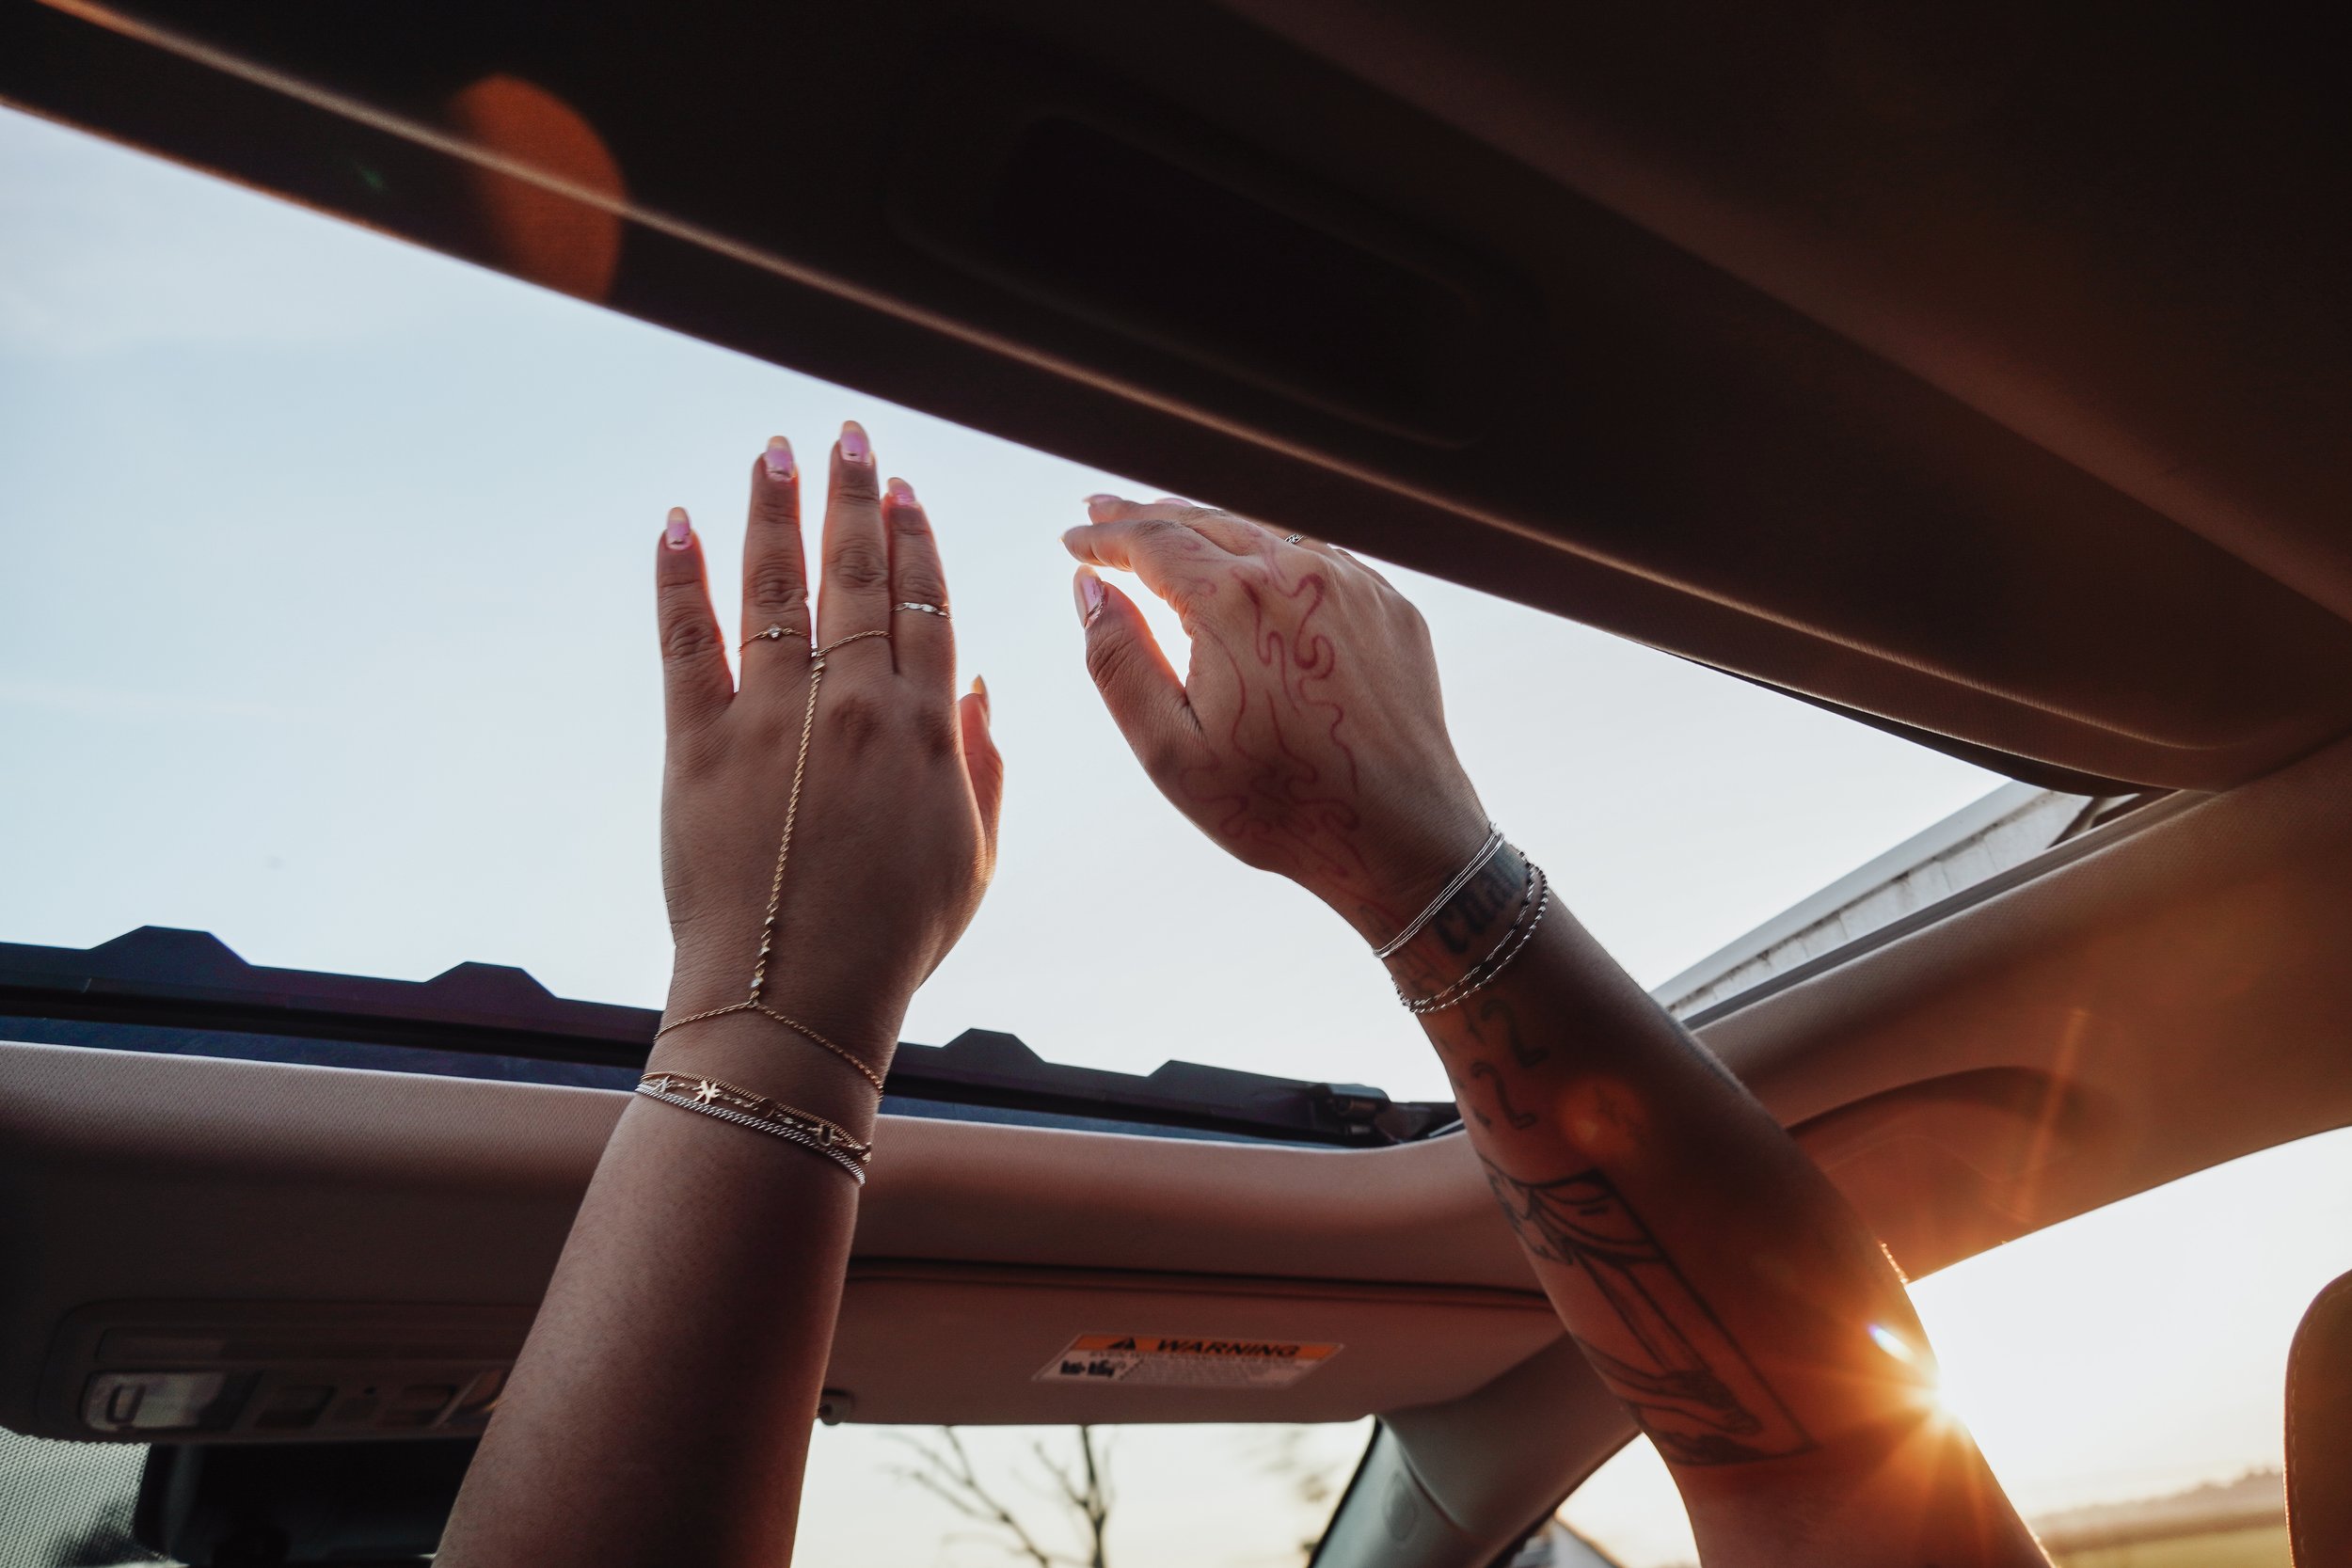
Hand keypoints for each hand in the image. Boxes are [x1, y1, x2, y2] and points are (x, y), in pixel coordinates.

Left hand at [653, 424, 1002, 1070]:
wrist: (797, 998)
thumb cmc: (896, 940)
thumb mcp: (976, 859)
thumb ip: (985, 768)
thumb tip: (979, 691)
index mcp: (925, 730)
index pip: (925, 604)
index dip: (914, 538)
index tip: (903, 489)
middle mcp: (854, 706)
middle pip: (857, 575)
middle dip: (852, 496)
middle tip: (845, 436)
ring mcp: (774, 721)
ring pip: (777, 588)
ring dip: (775, 510)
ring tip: (774, 450)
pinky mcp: (697, 746)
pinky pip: (687, 643)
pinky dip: (680, 578)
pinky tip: (679, 522)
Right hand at [1063, 496, 1486, 941]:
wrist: (1400, 835)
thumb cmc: (1277, 805)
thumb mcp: (1169, 750)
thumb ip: (1118, 660)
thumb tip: (1090, 588)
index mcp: (1236, 602)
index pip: (1152, 541)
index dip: (1105, 536)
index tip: (1073, 539)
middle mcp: (1298, 574)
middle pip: (1205, 521)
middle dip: (1146, 517)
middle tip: (1102, 514)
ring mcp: (1353, 584)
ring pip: (1264, 532)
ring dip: (1208, 529)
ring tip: (1165, 530)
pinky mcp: (1389, 605)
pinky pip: (1316, 561)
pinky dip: (1269, 554)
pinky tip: (1247, 568)